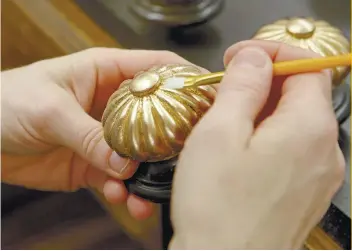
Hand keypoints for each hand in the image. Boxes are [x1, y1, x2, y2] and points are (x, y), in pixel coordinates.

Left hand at [1, 48, 191, 219]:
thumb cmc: (5, 102)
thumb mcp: (48, 109)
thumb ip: (89, 136)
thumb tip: (125, 162)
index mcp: (106, 72)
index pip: (157, 68)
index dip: (187, 79)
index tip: (210, 97)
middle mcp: (111, 103)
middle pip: (157, 115)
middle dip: (174, 136)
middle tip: (190, 156)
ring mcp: (105, 135)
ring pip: (140, 153)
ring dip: (148, 173)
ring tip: (148, 193)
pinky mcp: (94, 162)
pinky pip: (118, 177)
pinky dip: (123, 189)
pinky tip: (120, 196)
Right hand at [170, 41, 344, 248]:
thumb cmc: (217, 211)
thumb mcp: (220, 134)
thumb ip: (242, 87)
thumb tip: (254, 60)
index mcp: (308, 129)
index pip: (307, 65)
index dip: (272, 54)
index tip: (240, 58)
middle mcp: (324, 152)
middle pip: (301, 94)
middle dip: (263, 82)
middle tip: (225, 88)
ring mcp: (317, 176)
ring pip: (293, 123)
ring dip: (261, 110)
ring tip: (225, 120)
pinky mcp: (303, 193)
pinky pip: (291, 150)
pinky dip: (266, 137)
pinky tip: (238, 150)